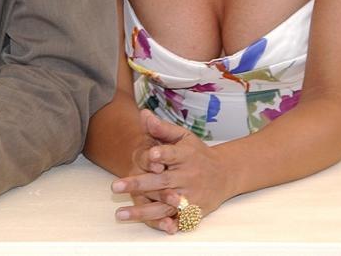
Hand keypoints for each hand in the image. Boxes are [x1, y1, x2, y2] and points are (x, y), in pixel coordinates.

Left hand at [110, 111, 229, 232]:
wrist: (225, 174)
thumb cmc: (197, 153)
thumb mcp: (183, 137)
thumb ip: (162, 128)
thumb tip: (143, 115)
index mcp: (186, 156)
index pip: (173, 154)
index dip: (162, 155)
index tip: (151, 155)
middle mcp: (188, 177)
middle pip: (162, 182)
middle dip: (139, 184)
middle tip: (116, 185)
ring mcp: (191, 196)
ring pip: (165, 205)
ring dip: (142, 211)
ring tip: (120, 213)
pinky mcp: (194, 212)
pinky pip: (177, 220)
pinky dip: (166, 225)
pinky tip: (151, 226)